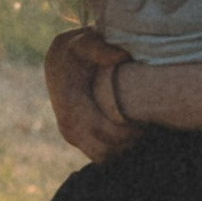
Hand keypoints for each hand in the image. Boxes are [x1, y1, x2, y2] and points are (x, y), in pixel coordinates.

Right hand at [46, 26, 137, 161]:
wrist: (57, 60)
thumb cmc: (75, 51)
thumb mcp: (85, 43)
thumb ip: (100, 49)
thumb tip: (122, 57)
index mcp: (73, 108)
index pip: (107, 134)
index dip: (129, 134)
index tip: (144, 121)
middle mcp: (70, 127)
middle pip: (107, 152)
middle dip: (128, 143)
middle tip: (144, 126)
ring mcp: (71, 135)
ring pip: (103, 157)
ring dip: (122, 148)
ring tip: (137, 129)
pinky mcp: (76, 138)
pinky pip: (99, 154)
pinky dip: (115, 149)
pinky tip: (126, 131)